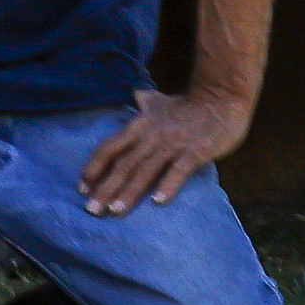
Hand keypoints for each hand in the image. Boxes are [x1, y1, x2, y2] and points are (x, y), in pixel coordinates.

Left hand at [79, 91, 251, 215]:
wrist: (222, 98)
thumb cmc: (189, 105)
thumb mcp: (161, 101)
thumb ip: (145, 101)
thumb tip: (134, 93)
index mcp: (140, 125)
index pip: (110, 146)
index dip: (95, 166)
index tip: (82, 188)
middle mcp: (152, 136)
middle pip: (124, 163)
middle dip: (106, 187)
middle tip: (91, 210)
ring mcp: (174, 144)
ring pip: (146, 169)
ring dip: (130, 191)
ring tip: (115, 211)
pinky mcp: (195, 151)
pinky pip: (179, 170)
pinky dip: (168, 185)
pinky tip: (158, 202)